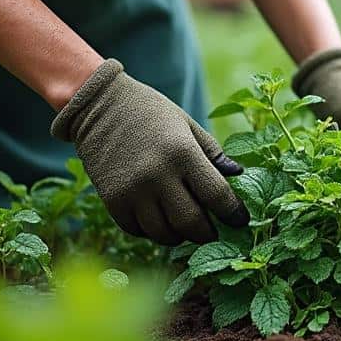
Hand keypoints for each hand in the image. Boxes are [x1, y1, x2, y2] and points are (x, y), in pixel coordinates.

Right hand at [51, 59, 248, 244]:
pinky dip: (152, 231)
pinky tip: (158, 219)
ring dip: (179, 235)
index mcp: (183, 152)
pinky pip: (138, 231)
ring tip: (184, 225)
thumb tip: (239, 175)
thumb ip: (213, 153)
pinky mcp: (112, 201)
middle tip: (212, 232)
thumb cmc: (150, 112)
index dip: (234, 214)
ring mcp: (133, 190)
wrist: (99, 105)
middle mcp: (158, 174)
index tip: (240, 220)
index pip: (218, 196)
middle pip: (191, 223)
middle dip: (207, 233)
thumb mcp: (186, 124)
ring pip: (164, 234)